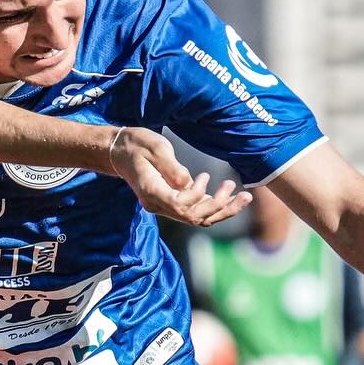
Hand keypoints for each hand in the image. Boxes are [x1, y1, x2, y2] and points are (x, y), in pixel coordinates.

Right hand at [107, 128, 251, 226]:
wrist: (119, 151)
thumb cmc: (136, 145)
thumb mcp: (155, 148)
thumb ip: (171, 167)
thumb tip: (189, 183)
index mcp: (152, 192)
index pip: (180, 207)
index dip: (197, 197)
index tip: (204, 176)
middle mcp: (159, 205)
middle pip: (194, 218)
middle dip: (221, 208)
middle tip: (241, 193)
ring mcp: (164, 206)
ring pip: (198, 219)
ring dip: (222, 210)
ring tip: (244, 196)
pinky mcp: (171, 202)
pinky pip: (195, 211)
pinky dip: (213, 206)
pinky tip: (225, 192)